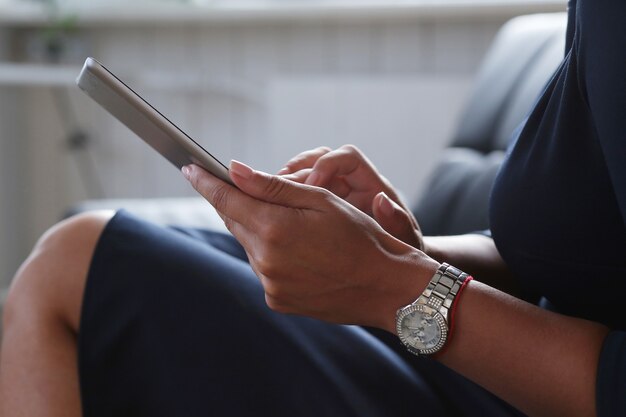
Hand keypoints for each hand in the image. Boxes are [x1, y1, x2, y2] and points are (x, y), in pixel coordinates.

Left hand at [183, 161, 437, 331]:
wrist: (386, 287)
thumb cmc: (361, 236)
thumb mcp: (320, 201)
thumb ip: (271, 186)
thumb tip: (234, 170)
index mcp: (275, 229)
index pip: (227, 200)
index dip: (207, 182)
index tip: (189, 168)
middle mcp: (265, 260)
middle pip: (236, 222)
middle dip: (237, 203)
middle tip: (240, 187)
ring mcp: (270, 284)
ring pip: (250, 245)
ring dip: (258, 230)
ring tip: (288, 224)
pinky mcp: (277, 300)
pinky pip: (263, 268)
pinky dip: (270, 254)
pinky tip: (297, 250)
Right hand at [279, 145, 423, 249]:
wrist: (390, 270)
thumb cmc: (401, 252)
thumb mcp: (402, 241)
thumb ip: (397, 222)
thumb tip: (383, 200)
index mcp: (371, 184)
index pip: (348, 157)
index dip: (327, 166)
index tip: (314, 188)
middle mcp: (347, 183)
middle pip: (315, 160)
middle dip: (295, 173)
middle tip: (277, 192)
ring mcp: (325, 195)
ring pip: (297, 177)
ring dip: (280, 188)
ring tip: (266, 205)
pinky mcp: (310, 209)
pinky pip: (288, 200)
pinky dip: (276, 206)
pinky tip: (267, 221)